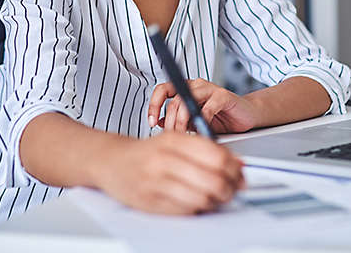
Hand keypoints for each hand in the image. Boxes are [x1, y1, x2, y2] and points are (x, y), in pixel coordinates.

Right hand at [98, 131, 245, 213]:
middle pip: (213, 179)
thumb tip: (237, 163)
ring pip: (202, 197)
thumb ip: (204, 149)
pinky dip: (198, 209)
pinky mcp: (149, 202)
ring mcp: (156, 182)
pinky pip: (185, 210)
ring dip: (216, 201)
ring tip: (217, 198)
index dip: (235, 168)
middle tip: (233, 190)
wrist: (111, 161)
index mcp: (174, 140)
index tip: (240, 174)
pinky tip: (198, 202)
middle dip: (230, 188)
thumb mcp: (174, 140)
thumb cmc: (147, 152)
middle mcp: (164, 159)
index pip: (217, 155)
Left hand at [148, 78, 258, 133]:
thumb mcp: (194, 122)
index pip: (163, 90)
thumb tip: (158, 123)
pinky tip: (203, 133)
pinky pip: (207, 108)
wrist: (245, 116)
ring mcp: (209, 89)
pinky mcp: (223, 95)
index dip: (154, 104)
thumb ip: (177, 120)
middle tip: (172, 137)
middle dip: (170, 122)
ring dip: (182, 121)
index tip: (151, 122)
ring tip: (185, 135)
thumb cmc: (221, 118)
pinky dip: (203, 122)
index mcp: (186, 89)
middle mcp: (196, 86)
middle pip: (174, 99)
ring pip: (187, 101)